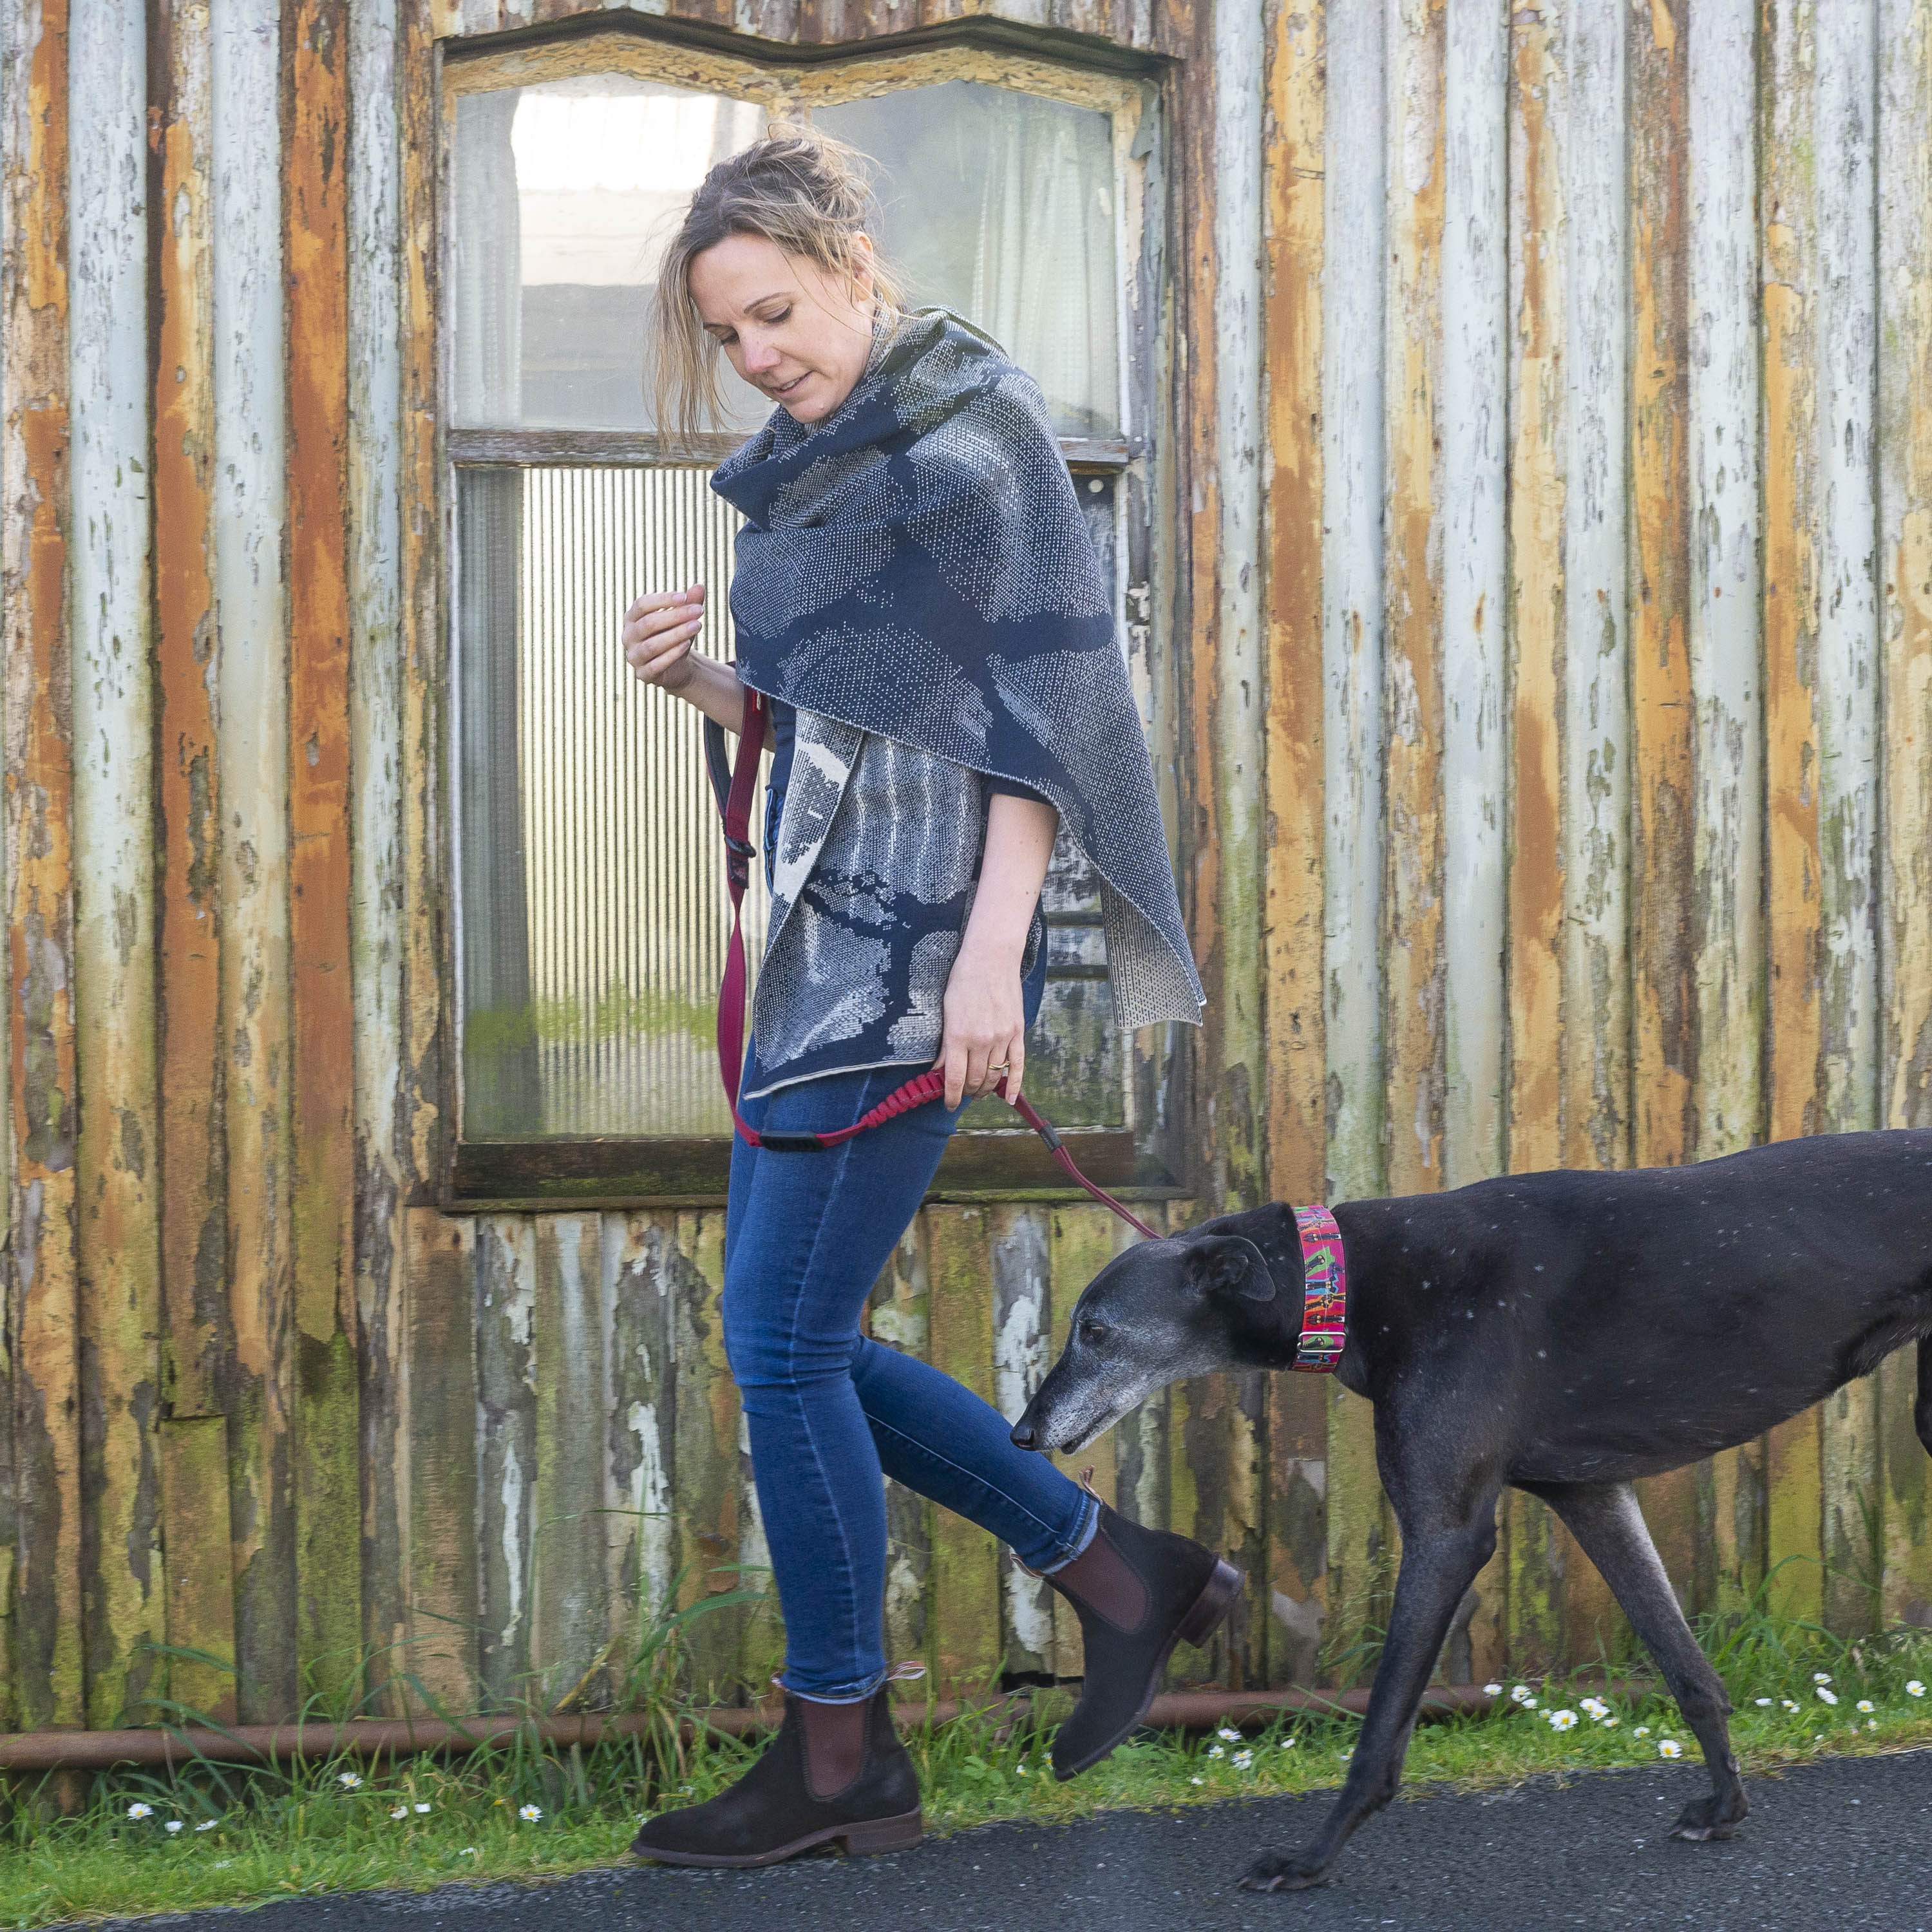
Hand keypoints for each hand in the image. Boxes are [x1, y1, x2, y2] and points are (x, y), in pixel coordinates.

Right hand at [623, 584, 705, 690]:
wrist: (675, 667)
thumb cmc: (675, 635)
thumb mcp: (683, 619)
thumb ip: (689, 603)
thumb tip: (699, 587)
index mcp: (632, 618)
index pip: (642, 604)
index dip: (663, 599)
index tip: (685, 597)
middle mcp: (628, 636)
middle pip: (648, 623)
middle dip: (675, 616)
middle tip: (698, 611)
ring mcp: (633, 656)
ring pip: (652, 645)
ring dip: (676, 634)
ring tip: (697, 625)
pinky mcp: (643, 674)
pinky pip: (656, 665)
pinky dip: (672, 654)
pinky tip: (686, 645)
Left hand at [935, 937, 1026, 1109]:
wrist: (991, 959)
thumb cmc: (963, 981)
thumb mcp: (946, 1012)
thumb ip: (945, 1045)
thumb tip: (940, 1071)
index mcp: (958, 1035)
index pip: (954, 1078)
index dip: (951, 1097)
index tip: (948, 1104)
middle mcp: (981, 1040)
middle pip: (975, 1080)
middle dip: (967, 1092)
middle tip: (962, 1093)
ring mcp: (1002, 1037)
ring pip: (993, 1076)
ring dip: (985, 1088)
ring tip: (978, 1092)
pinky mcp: (1017, 1032)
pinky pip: (1018, 1065)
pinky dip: (1013, 1085)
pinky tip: (1009, 1099)